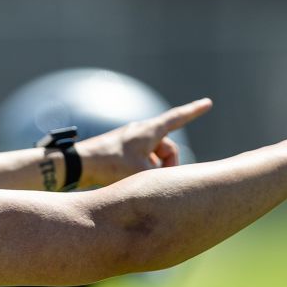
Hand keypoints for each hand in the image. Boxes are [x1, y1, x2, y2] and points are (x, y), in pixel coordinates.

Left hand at [74, 98, 212, 186]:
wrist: (80, 163)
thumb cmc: (110, 165)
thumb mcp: (140, 173)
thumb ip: (160, 177)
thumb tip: (168, 182)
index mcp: (149, 131)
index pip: (178, 118)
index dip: (194, 111)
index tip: (207, 103)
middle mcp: (141, 131)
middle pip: (167, 148)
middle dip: (169, 165)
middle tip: (162, 182)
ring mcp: (131, 140)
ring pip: (155, 155)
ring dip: (155, 169)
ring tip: (141, 182)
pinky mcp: (122, 149)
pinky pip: (142, 159)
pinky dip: (143, 169)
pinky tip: (133, 182)